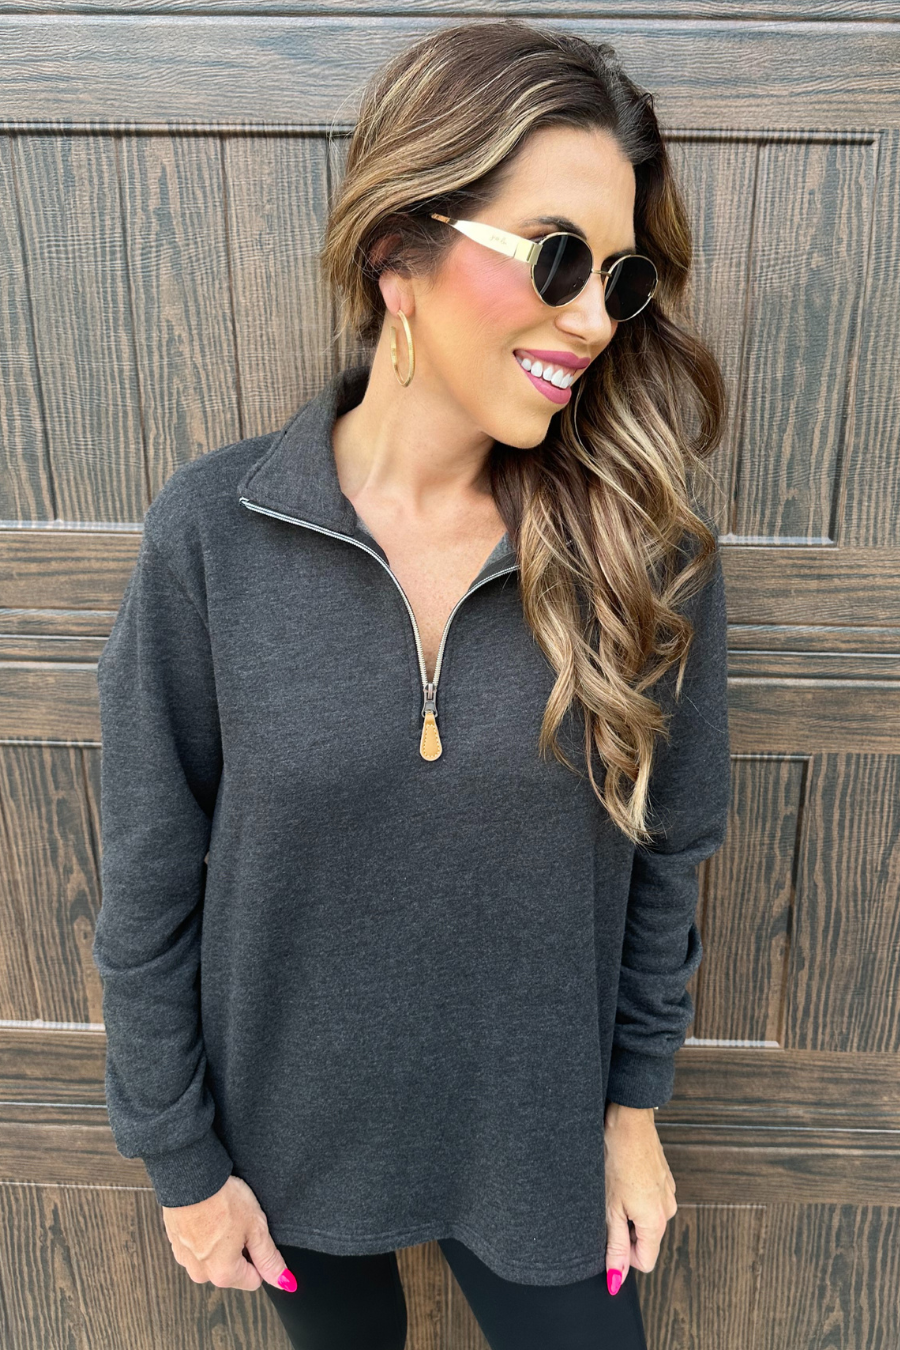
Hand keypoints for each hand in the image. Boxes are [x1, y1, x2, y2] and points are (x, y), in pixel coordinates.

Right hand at [161, 1174, 297, 1292]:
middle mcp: (201, 1274)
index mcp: (223, 1274)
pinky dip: (204, 1235)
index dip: (259, 1257)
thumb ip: (269, 1258)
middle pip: (232, 1270)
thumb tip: (284, 1281)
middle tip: (238, 1222)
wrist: (189, 1177)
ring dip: (220, 1243)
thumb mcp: (255, 1227)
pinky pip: (196, 1247)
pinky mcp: (175, 1245)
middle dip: (239, 1250)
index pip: (253, 1280)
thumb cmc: (222, 1199)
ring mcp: (185, 1260)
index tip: (253, 1234)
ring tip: (222, 1216)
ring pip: (213, 1258)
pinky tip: (207, 1215)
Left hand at [603, 1102, 676, 1293]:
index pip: (645, 1262)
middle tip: (609, 1206)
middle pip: (646, 1241)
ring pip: (648, 1220)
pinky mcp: (665, 1180)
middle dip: (625, 1232)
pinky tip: (624, 1178)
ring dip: (630, 1213)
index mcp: (655, 1222)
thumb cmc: (618, 1160)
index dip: (623, 1255)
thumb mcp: (611, 1207)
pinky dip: (637, 1197)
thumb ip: (615, 1245)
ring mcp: (669, 1194)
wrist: (629, 1122)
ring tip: (616, 1189)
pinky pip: (652, 1202)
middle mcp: (668, 1211)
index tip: (608, 1234)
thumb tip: (617, 1278)